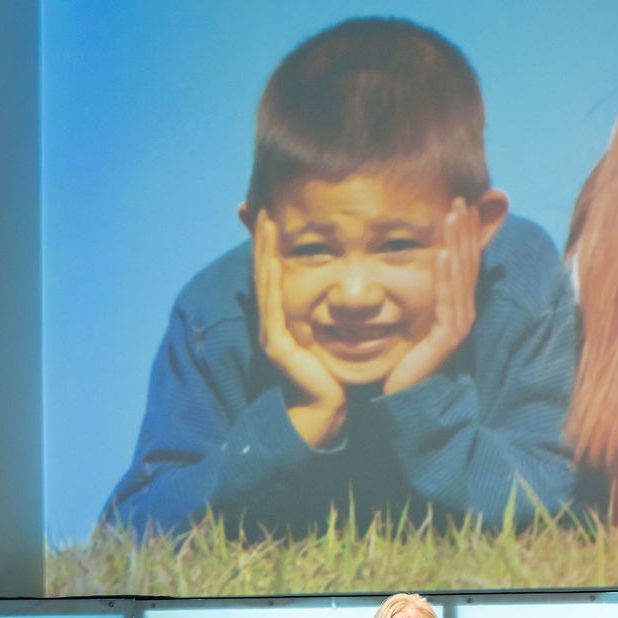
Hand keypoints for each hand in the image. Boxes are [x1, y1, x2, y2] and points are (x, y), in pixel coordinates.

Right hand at [255, 213, 345, 446]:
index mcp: (287, 318)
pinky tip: (275, 259)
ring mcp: (274, 334)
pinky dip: (273, 281)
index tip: (277, 211)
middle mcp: (275, 323)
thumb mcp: (336, 334)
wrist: (327, 411)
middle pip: (266, 272)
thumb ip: (337, 311)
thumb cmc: (336, 375)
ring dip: (264, 251)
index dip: (276, 243)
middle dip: (265, 239)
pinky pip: (273, 307)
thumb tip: (352, 289)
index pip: (279, 272)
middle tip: (264, 205)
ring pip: (266, 284)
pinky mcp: (278, 346)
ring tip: (266, 222)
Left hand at [382, 199, 480, 393]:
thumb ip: (419, 296)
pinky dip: (445, 276)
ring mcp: (457, 327)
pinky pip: (447, 302)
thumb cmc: (402, 359)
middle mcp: (463, 315)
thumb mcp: (412, 317)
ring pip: (460, 278)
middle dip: (465, 230)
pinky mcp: (447, 340)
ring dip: (457, 244)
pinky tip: (442, 253)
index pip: (465, 264)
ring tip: (454, 215)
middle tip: (461, 198)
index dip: (466, 234)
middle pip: (467, 265)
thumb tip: (416, 267)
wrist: (401, 396)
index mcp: (457, 308)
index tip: (462, 205)